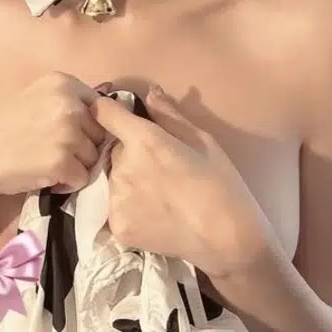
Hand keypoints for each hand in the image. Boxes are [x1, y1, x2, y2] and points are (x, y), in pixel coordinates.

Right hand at [0, 71, 105, 200]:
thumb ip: (68, 101)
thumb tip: (110, 110)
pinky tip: (46, 177)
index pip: (100, 107)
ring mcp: (67, 133)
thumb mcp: (36, 99)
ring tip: (47, 163)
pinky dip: (67, 183)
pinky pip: (82, 178)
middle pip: (99, 134)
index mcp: (63, 83)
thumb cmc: (1, 129)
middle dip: (82, 146)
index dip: (87, 125)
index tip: (68, 134)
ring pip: (93, 158)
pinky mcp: (63, 162)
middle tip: (52, 151)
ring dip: (75, 165)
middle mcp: (69, 104)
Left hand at [90, 86, 271, 275]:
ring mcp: (117, 199)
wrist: (227, 239)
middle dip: (127, 154)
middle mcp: (122, 167)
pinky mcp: (117, 226)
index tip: (117, 119)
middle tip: (158, 169)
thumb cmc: (221, 184)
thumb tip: (149, 93)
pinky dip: (128, 208)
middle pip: (111, 151)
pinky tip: (153, 214)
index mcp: (144, 140)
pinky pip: (114, 208)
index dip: (108, 112)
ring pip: (110, 180)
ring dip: (126, 182)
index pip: (103, 113)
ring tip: (158, 195)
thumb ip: (170, 116)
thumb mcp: (202, 141)